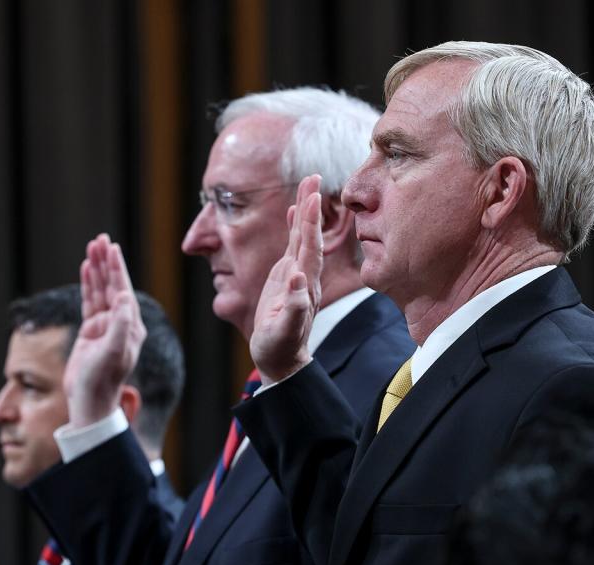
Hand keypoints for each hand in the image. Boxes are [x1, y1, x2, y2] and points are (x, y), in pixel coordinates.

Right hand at [63, 234, 146, 426]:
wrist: (89, 400)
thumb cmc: (102, 380)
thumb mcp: (112, 352)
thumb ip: (119, 324)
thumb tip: (122, 297)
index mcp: (131, 326)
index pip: (123, 290)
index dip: (117, 268)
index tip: (112, 248)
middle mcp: (120, 323)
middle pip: (113, 285)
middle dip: (107, 262)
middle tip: (100, 239)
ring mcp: (105, 326)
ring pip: (100, 291)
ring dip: (97, 269)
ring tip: (92, 247)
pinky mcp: (91, 331)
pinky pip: (90, 302)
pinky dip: (88, 285)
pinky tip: (86, 269)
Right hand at [250, 175, 322, 383]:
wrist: (282, 358)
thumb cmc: (280, 346)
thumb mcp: (283, 330)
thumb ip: (292, 307)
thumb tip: (297, 279)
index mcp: (305, 284)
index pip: (309, 248)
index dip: (309, 223)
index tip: (312, 198)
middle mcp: (305, 274)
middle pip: (309, 234)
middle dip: (310, 206)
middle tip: (313, 177)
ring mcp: (297, 272)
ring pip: (302, 235)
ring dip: (305, 209)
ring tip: (307, 183)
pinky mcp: (288, 275)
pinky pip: (293, 244)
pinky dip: (295, 225)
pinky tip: (295, 209)